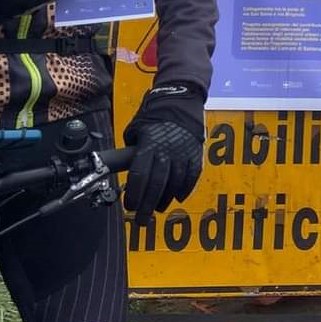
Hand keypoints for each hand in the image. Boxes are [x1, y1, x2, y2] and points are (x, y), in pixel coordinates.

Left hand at [123, 83, 205, 223]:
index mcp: (148, 145)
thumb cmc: (155, 116)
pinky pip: (192, 176)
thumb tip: (124, 167)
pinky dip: (185, 189)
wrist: (182, 101)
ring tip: (158, 208)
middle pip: (157, 185)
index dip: (134, 195)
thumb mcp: (136, 129)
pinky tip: (178, 197)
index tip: (130, 207)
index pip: (140, 176)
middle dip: (147, 206)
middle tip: (141, 220)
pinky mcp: (196, 153)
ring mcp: (183, 153)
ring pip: (175, 183)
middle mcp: (166, 151)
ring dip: (165, 199)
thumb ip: (131, 150)